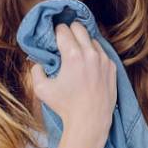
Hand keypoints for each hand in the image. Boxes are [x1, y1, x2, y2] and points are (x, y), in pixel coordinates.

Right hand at [29, 21, 116, 135]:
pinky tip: (88, 64)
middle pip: (79, 27)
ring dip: (83, 42)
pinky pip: (102, 52)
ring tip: (77, 53)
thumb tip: (38, 63)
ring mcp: (103, 59)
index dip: (56, 32)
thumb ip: (36, 72)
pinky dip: (94, 53)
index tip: (54, 38)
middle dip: (70, 30)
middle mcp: (90, 53)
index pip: (63, 30)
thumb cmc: (65, 106)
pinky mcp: (111, 67)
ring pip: (92, 38)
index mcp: (73, 55)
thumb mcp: (42, 90)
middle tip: (64, 40)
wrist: (90, 121)